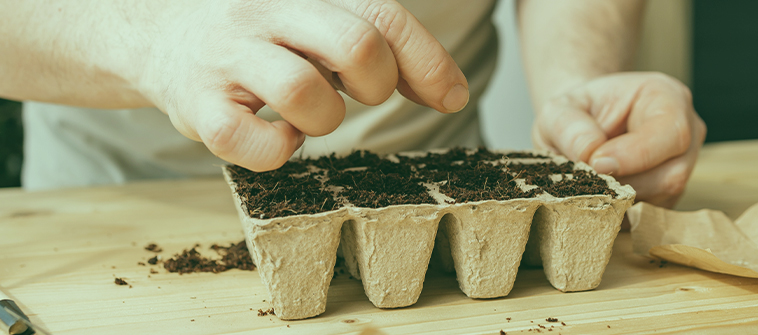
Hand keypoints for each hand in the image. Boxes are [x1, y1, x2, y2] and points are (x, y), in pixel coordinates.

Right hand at [137, 0, 468, 171]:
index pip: (383, 15)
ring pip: (307, 94)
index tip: (452, 96)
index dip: (428, 60)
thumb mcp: (313, 21)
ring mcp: (229, 56)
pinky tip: (273, 135)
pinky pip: (255, 142)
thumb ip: (375, 45)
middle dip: (377, 85)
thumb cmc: (256, 36)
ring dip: (323, 120)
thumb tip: (449, 88)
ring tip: (303, 113)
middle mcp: (267, 12)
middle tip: (358, 94)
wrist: (156, 35)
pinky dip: (278, 150)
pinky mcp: (198, 103)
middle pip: (356, 45)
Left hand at [532, 72, 706, 207]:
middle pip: (672, 174)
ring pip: (660, 200)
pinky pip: (648, 215)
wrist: (576, 130)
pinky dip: (619, 212)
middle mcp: (685, 133)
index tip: (596, 163)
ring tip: (586, 183)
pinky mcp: (667, 196)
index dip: (636, 154)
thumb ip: (570, 128)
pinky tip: (596, 196)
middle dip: (623, 182)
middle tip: (584, 178)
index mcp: (666, 97)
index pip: (671, 132)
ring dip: (618, 199)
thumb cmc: (574, 113)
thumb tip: (590, 154)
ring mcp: (680, 168)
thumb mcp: (559, 111)